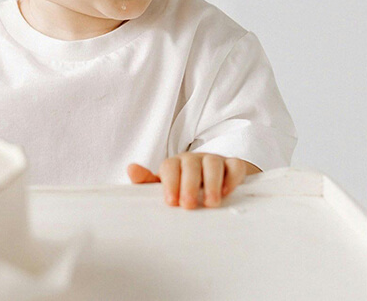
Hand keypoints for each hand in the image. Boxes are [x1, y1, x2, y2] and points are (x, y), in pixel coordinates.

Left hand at [127, 153, 258, 208]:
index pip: (169, 167)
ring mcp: (214, 161)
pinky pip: (235, 165)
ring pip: (213, 163)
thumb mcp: (164, 187)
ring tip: (211, 204)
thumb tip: (131, 169)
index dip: (170, 183)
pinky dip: (232, 177)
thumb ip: (147, 182)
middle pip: (191, 164)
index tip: (171, 202)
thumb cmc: (182, 188)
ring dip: (212, 183)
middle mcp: (193, 160)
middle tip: (188, 205)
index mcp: (174, 165)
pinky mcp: (232, 166)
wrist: (211, 184)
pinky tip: (228, 192)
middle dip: (189, 185)